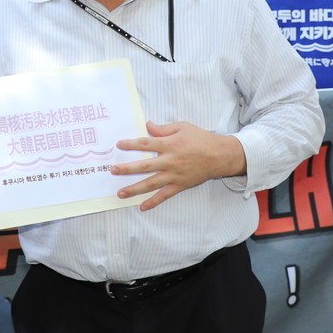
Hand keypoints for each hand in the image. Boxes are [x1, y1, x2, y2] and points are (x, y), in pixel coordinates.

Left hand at [112, 120, 244, 210]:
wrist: (220, 156)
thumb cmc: (201, 139)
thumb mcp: (182, 127)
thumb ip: (163, 128)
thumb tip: (148, 125)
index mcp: (170, 144)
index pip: (146, 143)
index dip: (131, 144)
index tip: (118, 145)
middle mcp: (170, 161)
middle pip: (145, 165)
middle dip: (127, 169)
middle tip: (112, 171)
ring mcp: (174, 175)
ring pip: (151, 183)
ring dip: (135, 189)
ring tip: (120, 193)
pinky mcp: (180, 185)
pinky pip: (164, 195)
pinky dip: (153, 202)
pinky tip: (142, 207)